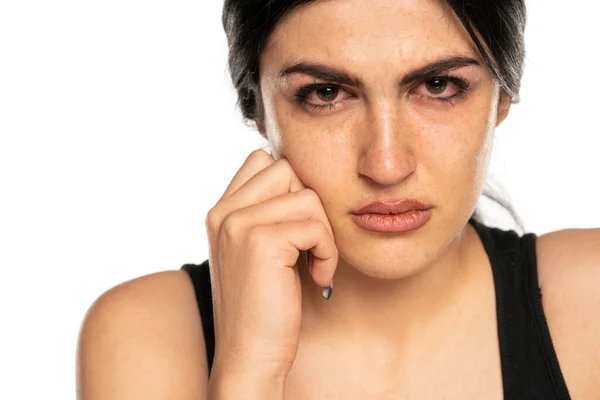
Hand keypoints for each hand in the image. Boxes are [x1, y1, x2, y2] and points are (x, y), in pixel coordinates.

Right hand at [205, 149, 338, 379]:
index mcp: (220, 211)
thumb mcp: (256, 251)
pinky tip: (317, 277)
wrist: (249, 356)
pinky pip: (316, 226)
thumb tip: (305, 181)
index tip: (297, 229)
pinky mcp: (261, 242)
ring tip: (315, 263)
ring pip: (307, 195)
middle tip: (310, 244)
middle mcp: (223, 212)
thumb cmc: (263, 306)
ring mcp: (238, 224)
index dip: (292, 188)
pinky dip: (327, 252)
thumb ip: (267, 212)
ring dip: (323, 231)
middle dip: (310, 205)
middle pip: (288, 168)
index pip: (263, 160)